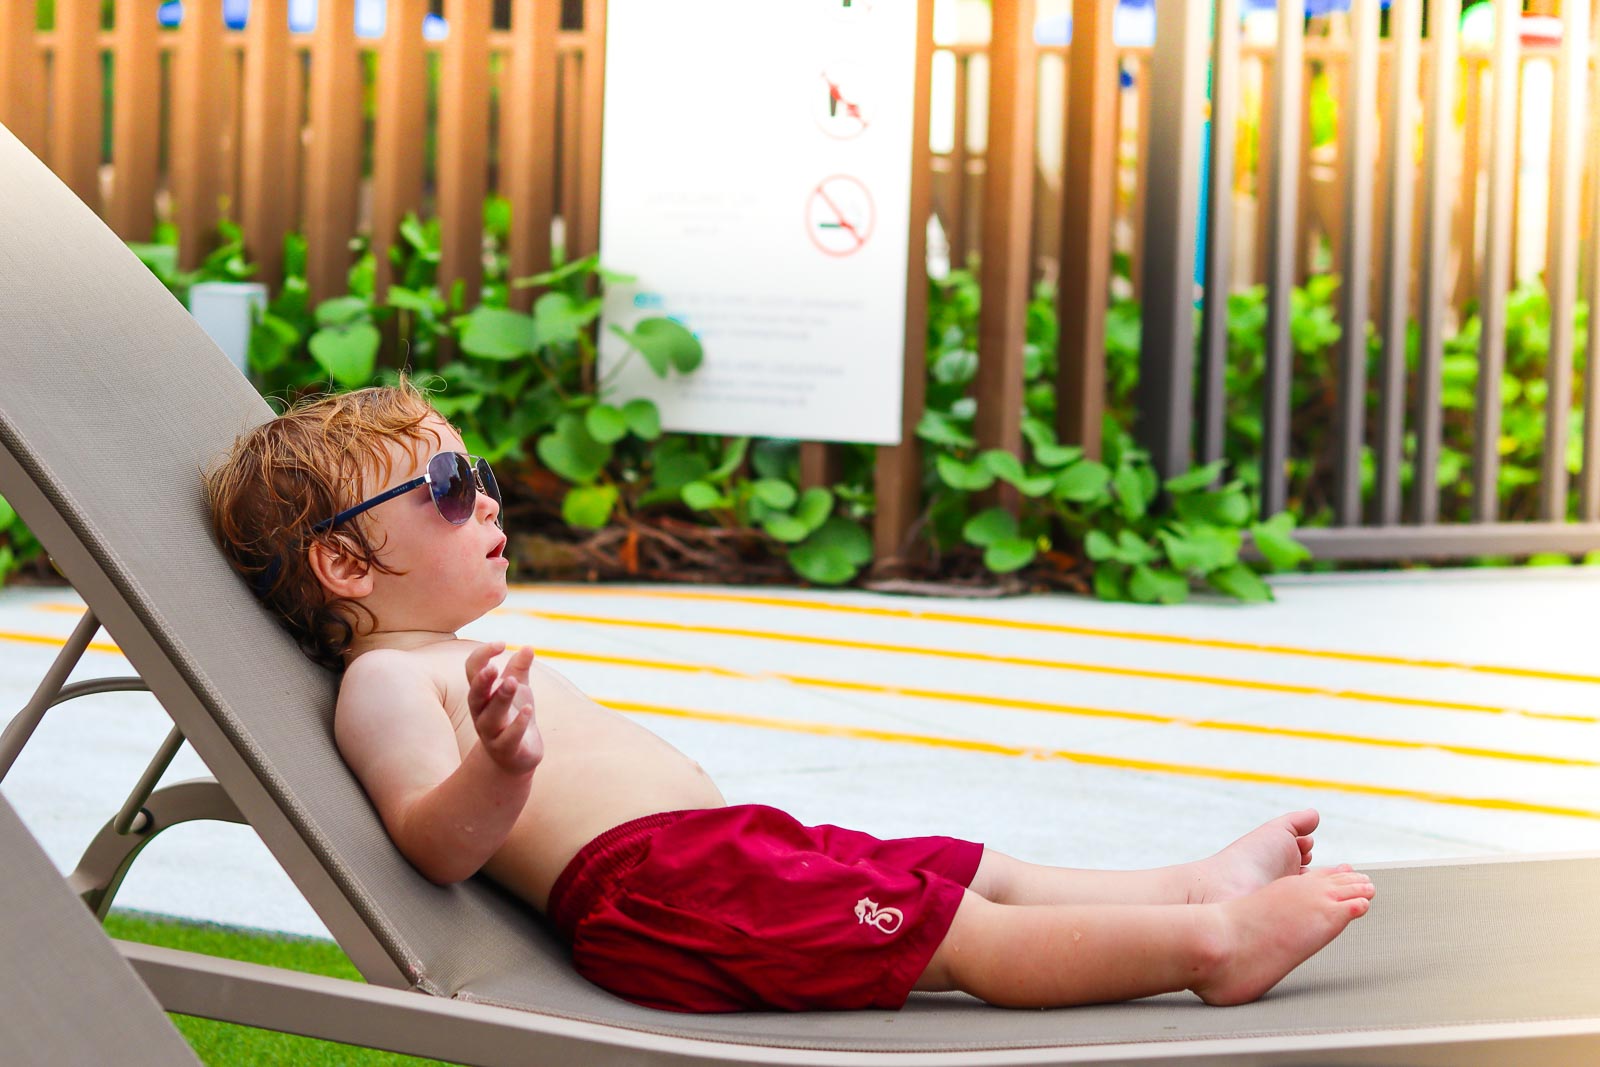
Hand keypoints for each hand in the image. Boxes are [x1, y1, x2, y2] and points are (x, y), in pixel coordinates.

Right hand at [464, 642, 542, 775]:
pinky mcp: (507, 749)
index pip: (473, 671)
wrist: (516, 756)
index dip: (483, 656)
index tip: (501, 644)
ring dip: (500, 699)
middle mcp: (482, 713)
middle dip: (482, 682)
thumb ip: (520, 669)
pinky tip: (528, 709)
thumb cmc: (512, 717)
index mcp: (482, 694)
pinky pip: (509, 737)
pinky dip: (518, 724)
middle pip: (475, 695)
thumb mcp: (518, 690)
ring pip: (491, 716)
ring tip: (512, 682)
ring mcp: (492, 733)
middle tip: (493, 668)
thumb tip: (528, 647)